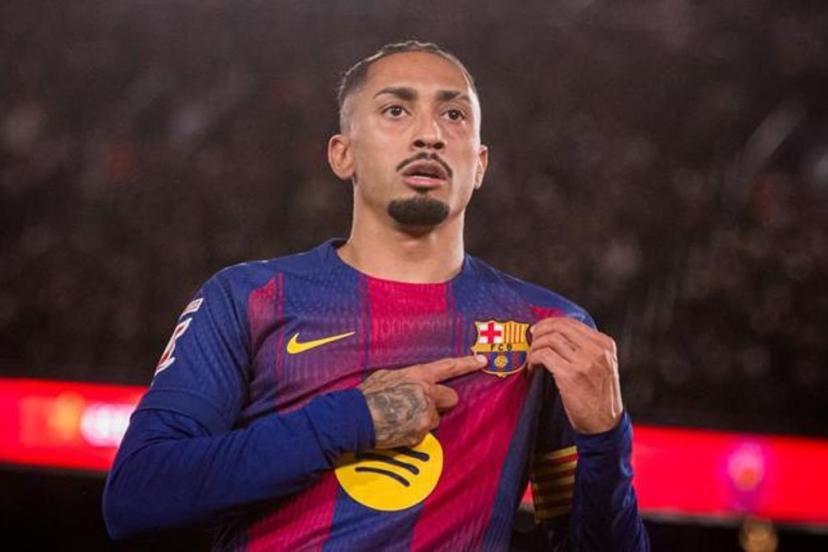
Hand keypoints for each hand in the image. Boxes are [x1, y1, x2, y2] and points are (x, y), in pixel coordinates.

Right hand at [358, 355, 486, 447]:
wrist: (355, 418)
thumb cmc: (366, 396)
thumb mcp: (386, 376)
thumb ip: (406, 378)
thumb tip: (411, 381)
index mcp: (418, 376)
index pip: (448, 367)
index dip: (467, 363)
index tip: (483, 360)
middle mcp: (426, 393)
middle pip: (451, 398)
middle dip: (441, 403)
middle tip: (422, 406)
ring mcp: (425, 414)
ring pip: (434, 418)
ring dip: (423, 419)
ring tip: (400, 418)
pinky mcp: (420, 432)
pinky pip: (423, 433)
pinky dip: (414, 432)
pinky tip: (397, 428)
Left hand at [528, 317, 623, 433]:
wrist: (604, 424)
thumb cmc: (599, 396)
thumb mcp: (602, 365)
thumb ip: (587, 349)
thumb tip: (555, 334)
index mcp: (605, 344)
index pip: (572, 322)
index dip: (550, 323)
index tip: (538, 331)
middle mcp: (596, 350)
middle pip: (559, 327)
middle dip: (540, 332)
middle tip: (531, 341)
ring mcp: (584, 362)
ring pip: (550, 339)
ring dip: (535, 347)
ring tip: (532, 358)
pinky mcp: (570, 376)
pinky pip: (544, 356)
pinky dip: (533, 359)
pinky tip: (532, 368)